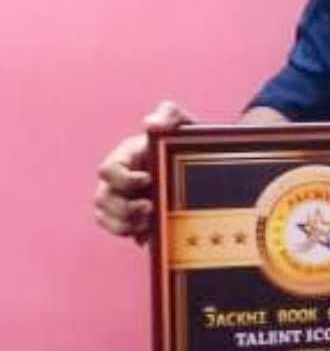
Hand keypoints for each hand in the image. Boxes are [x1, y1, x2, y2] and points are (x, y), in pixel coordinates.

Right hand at [94, 100, 193, 244]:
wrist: (206, 165)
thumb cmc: (190, 142)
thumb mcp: (185, 124)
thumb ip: (169, 115)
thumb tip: (150, 123)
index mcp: (127, 157)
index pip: (109, 170)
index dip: (123, 179)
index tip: (148, 179)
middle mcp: (120, 179)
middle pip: (103, 199)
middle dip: (123, 208)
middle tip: (150, 208)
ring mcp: (124, 199)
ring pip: (106, 217)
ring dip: (124, 224)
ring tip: (149, 223)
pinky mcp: (134, 217)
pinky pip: (120, 231)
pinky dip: (132, 235)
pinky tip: (150, 234)